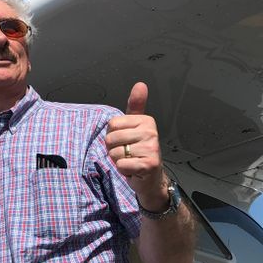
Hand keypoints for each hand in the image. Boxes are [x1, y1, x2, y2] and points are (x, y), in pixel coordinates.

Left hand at [105, 82, 166, 207]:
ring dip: (119, 160)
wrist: (151, 177)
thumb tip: (140, 85)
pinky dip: (123, 170)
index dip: (113, 135)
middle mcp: (151, 132)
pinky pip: (121, 164)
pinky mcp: (149, 164)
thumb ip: (135, 106)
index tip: (126, 141)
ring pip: (115, 153)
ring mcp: (151, 148)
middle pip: (111, 138)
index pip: (112, 124)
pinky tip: (133, 169)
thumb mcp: (135, 126)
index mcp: (146, 121)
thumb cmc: (139, 151)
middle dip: (114, 149)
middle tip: (127, 153)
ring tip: (131, 160)